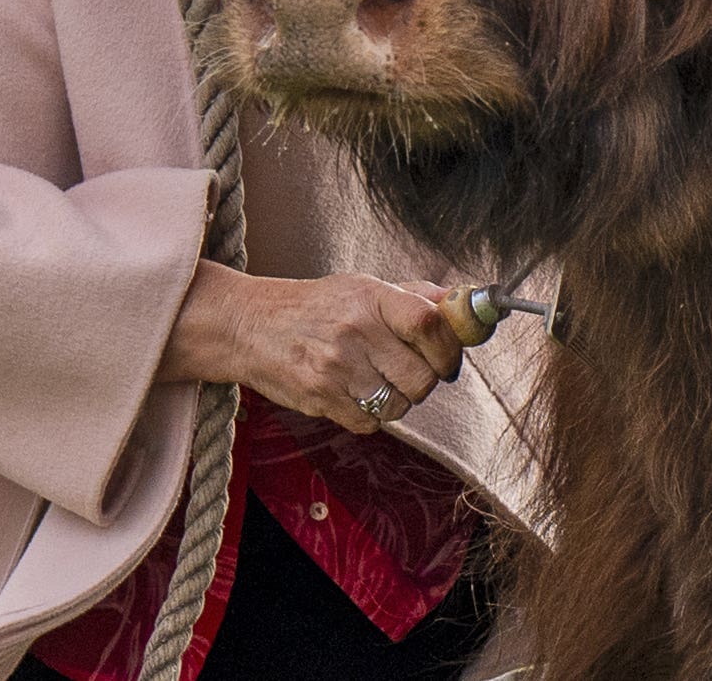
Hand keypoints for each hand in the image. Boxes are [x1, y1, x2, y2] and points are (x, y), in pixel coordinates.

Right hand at [158, 262, 465, 433]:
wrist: (249, 325)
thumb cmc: (313, 306)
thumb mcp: (361, 287)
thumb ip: (412, 296)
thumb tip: (461, 302)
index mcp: (371, 297)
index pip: (430, 323)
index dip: (450, 346)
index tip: (449, 355)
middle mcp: (355, 330)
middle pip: (422, 376)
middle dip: (426, 380)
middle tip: (411, 371)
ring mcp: (336, 367)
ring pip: (399, 405)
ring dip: (398, 400)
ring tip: (378, 380)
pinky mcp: (321, 398)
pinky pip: (371, 424)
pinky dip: (371, 416)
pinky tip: (354, 393)